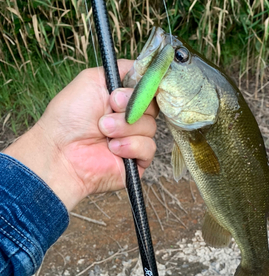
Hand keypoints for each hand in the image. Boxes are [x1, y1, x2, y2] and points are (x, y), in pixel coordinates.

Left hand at [4, 60, 157, 210]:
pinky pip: (149, 148)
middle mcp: (129, 117)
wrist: (62, 152)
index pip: (148, 88)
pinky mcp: (137, 160)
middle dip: (132, 106)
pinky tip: (113, 148)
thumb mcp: (93, 79)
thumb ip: (121, 70)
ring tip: (104, 131)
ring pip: (151, 127)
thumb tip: (145, 69)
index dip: (146, 87)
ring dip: (126, 127)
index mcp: (121, 98)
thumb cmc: (69, 117)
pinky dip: (131, 145)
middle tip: (111, 107)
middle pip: (153, 106)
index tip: (134, 87)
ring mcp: (134, 139)